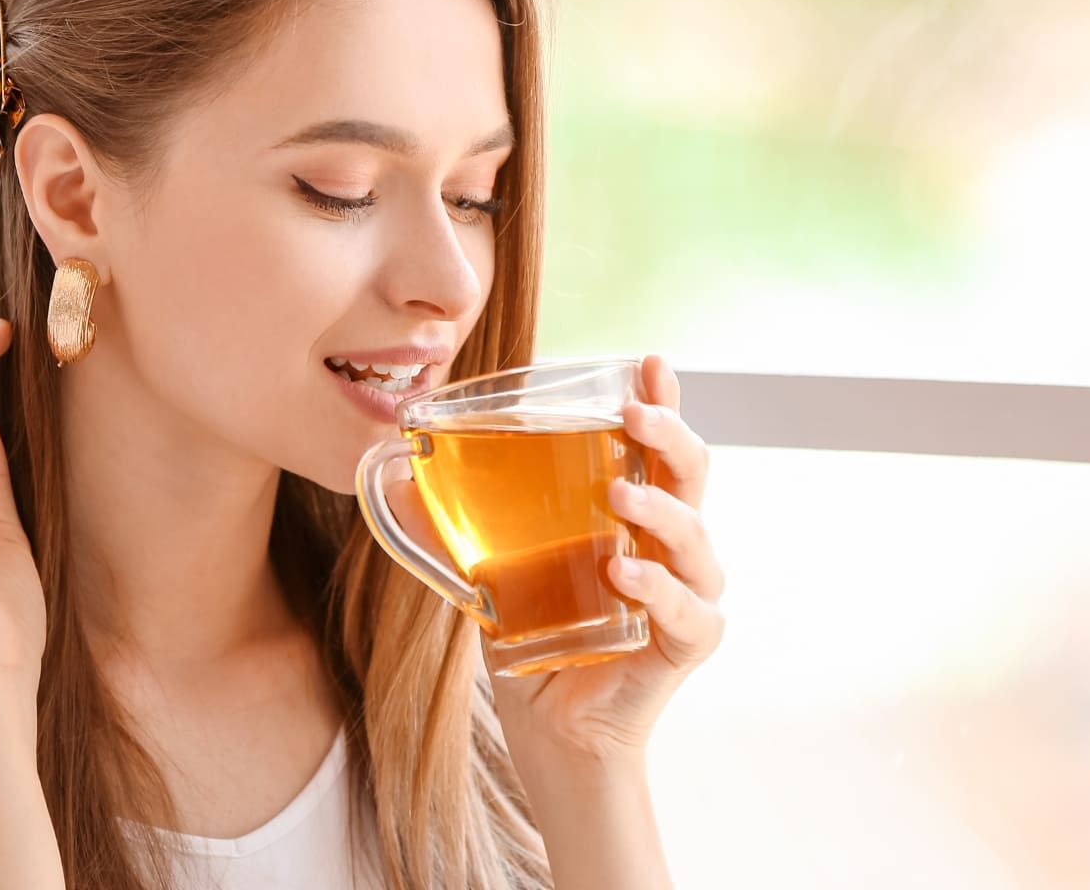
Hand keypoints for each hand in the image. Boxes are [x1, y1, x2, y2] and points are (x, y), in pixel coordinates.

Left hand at [388, 354, 724, 769]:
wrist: (554, 729)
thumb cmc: (533, 636)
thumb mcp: (486, 570)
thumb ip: (450, 523)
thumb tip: (394, 475)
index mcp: (634, 511)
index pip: (657, 444)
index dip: (663, 398)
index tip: (649, 361)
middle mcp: (671, 543)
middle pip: (692, 473)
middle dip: (669, 434)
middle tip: (633, 413)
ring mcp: (688, 591)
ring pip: (696, 535)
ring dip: (659, 509)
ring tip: (619, 492)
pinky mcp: (687, 642)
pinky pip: (688, 609)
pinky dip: (659, 588)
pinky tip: (625, 572)